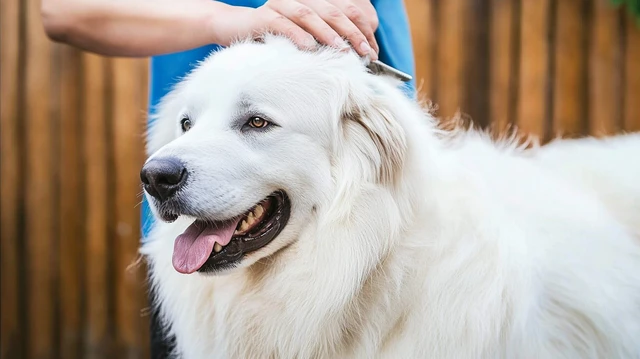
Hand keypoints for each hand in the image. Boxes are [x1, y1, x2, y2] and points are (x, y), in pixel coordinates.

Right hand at [222, 0, 378, 59]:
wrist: (235, 28)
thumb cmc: (275, 37)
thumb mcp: (305, 37)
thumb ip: (326, 41)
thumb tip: (355, 57)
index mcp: (314, 1)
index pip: (346, 9)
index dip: (361, 28)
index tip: (372, 50)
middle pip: (333, 11)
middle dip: (352, 33)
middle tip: (365, 53)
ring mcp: (281, 5)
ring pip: (310, 15)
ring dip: (329, 34)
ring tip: (342, 51)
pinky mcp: (265, 17)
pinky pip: (284, 24)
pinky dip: (298, 36)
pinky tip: (310, 48)